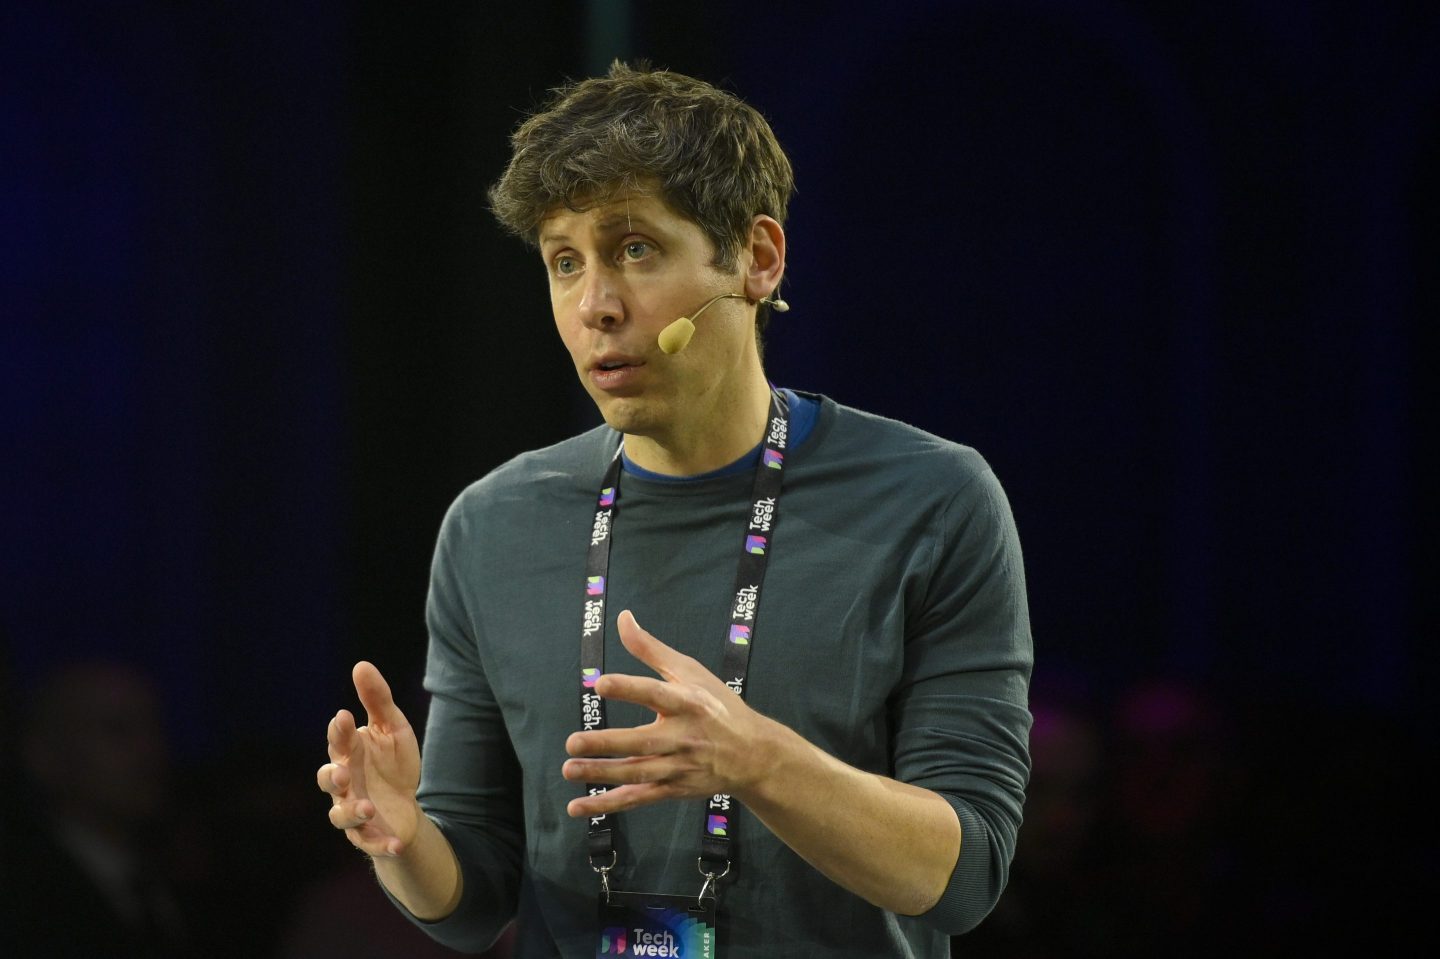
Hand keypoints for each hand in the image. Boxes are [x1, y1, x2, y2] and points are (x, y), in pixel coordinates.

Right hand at [317, 662, 422, 856]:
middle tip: (342, 773)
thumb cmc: (392, 763)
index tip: (343, 717)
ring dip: (352, 812)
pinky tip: (398, 843)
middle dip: (331, 777)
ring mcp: (353, 811)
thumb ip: (377, 700)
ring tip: (369, 808)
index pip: (337, 742)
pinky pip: (369, 843)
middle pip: (326, 781)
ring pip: (340, 815)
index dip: (338, 732)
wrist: (405, 807)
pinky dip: (381, 845)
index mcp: (349, 755)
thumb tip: (360, 665)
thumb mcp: (393, 728)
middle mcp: (344, 784)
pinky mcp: (368, 836)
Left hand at [562, 610, 776, 817]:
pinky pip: (637, 798)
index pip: (656, 694)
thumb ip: (651, 649)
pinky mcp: (673, 789)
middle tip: (572, 742)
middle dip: (607, 744)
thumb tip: (622, 617)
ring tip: (570, 768)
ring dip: (601, 774)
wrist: (752, 754)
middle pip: (642, 742)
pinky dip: (607, 804)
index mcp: (688, 702)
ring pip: (637, 773)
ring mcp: (679, 767)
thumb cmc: (717, 705)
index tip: (600, 684)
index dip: (629, 689)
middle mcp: (683, 736)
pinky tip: (577, 807)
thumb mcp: (690, 671)